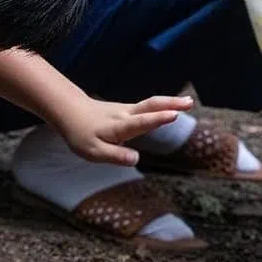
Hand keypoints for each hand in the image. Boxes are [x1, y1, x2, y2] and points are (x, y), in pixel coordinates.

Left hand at [57, 94, 192, 164]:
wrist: (71, 112)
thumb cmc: (81, 134)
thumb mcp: (93, 152)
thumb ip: (115, 156)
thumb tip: (136, 160)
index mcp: (119, 127)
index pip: (141, 122)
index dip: (157, 119)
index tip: (174, 115)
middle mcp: (126, 115)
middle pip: (151, 106)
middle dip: (171, 104)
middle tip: (190, 103)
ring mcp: (127, 110)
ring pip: (151, 103)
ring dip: (170, 101)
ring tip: (189, 102)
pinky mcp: (127, 110)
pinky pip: (148, 106)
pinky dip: (162, 104)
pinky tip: (172, 106)